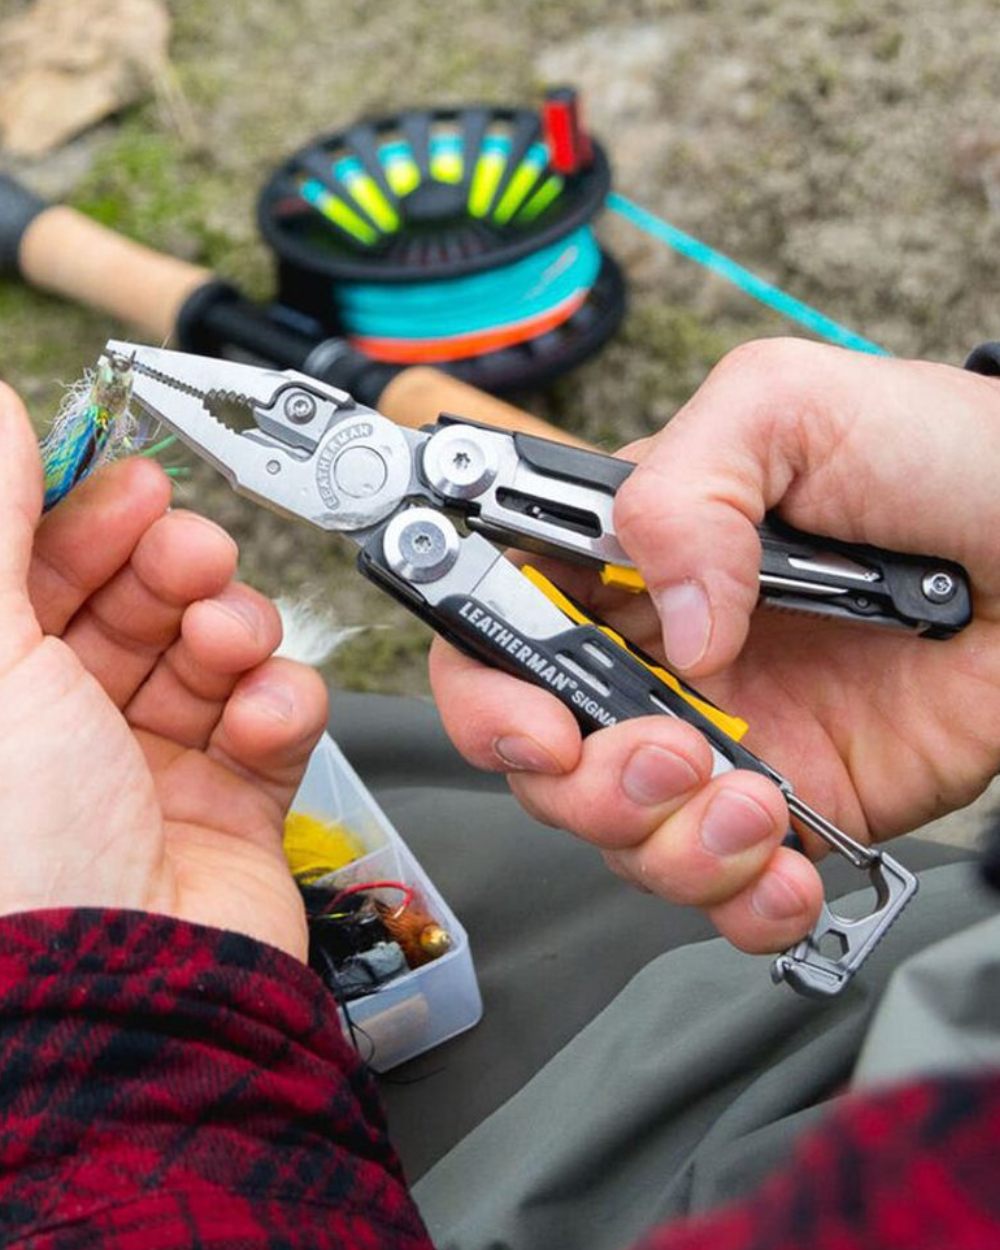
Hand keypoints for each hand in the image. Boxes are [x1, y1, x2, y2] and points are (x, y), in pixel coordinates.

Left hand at [0, 382, 326, 958]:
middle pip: (127, 604)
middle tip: (187, 550)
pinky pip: (268, 724)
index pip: (33, 572)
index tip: (122, 478)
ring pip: (205, 652)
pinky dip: (278, 704)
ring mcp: (144, 771)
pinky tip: (264, 710)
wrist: (124, 1001)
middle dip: (166, 564)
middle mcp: (56, 732)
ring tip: (230, 636)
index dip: (77, 517)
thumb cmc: (14, 852)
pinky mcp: (227, 807)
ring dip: (229, 628)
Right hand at [430, 339, 999, 953]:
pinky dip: (738, 904)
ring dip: (667, 846)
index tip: (530, 724)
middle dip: (582, 783)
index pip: (499, 628)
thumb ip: (686, 489)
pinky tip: (785, 870)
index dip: (485, 690)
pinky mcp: (796, 804)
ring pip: (623, 836)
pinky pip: (726, 889)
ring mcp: (725, 736)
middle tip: (672, 752)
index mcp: (629, 559)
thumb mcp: (787, 409)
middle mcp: (660, 655)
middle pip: (543, 757)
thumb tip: (671, 626)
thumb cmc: (944, 456)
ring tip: (756, 805)